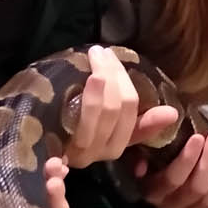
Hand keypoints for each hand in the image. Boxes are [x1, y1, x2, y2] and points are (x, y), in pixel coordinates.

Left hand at [63, 45, 178, 168]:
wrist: (35, 156)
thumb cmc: (71, 136)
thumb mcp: (108, 131)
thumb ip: (140, 125)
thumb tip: (173, 113)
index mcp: (116, 146)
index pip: (130, 109)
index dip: (124, 81)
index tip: (114, 57)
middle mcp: (101, 152)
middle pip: (117, 107)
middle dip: (112, 75)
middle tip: (101, 51)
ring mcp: (80, 152)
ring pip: (101, 112)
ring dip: (101, 79)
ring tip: (94, 56)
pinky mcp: (59, 150)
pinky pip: (78, 123)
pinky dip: (88, 97)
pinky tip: (87, 77)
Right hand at [132, 129, 207, 207]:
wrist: (156, 173)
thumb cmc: (150, 156)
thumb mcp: (139, 149)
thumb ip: (139, 151)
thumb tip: (142, 164)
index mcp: (152, 190)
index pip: (172, 179)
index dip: (187, 160)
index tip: (198, 137)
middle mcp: (169, 206)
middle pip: (195, 188)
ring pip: (207, 201)